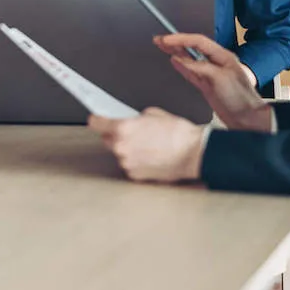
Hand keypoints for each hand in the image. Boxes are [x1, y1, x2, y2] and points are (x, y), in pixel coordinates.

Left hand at [89, 109, 205, 182]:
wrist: (193, 153)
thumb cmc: (178, 134)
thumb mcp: (154, 114)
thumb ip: (135, 117)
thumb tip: (131, 120)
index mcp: (123, 128)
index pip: (96, 123)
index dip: (97, 120)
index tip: (97, 120)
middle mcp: (121, 147)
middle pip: (106, 139)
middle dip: (116, 135)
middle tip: (133, 133)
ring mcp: (127, 163)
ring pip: (119, 154)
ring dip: (128, 150)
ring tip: (147, 146)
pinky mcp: (135, 176)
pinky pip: (129, 165)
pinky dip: (136, 162)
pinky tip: (151, 156)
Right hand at [154, 34, 272, 132]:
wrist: (247, 119)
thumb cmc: (241, 98)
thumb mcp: (219, 77)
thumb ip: (199, 67)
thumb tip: (181, 60)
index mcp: (223, 56)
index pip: (198, 42)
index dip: (180, 39)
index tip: (167, 39)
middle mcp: (216, 63)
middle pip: (192, 48)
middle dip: (175, 43)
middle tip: (160, 39)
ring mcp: (210, 75)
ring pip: (189, 60)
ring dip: (175, 52)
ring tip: (163, 46)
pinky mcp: (206, 86)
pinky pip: (190, 72)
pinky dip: (181, 66)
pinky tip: (174, 61)